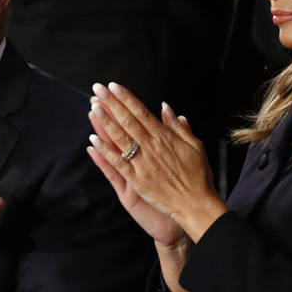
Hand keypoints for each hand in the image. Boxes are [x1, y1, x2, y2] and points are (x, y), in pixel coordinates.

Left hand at [88, 83, 225, 242]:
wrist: (196, 204)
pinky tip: (93, 141)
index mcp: (165, 137)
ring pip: (120, 139)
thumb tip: (166, 107)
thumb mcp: (195, 146)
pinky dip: (105, 152)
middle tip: (98, 89)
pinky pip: (118, 164)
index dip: (126, 98)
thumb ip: (178, 127)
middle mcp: (152, 147)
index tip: (113, 86)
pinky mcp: (137, 181)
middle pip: (128, 121)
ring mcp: (143, 164)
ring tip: (93, 107)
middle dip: (111, 103)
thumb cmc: (198, 175)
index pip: (141, 112)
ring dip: (106, 122)